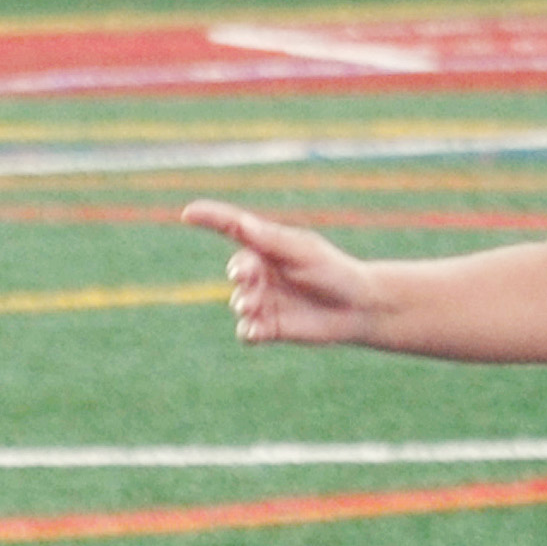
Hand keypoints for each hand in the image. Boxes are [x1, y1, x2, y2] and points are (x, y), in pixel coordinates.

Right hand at [181, 200, 381, 345]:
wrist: (358, 307)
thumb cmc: (334, 271)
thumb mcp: (304, 251)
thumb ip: (271, 240)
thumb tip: (240, 222)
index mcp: (268, 246)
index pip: (233, 228)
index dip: (210, 219)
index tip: (188, 213)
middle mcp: (262, 272)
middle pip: (238, 270)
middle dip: (240, 272)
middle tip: (245, 276)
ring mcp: (264, 300)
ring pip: (240, 302)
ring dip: (244, 302)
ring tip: (253, 304)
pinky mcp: (270, 327)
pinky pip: (247, 331)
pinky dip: (248, 331)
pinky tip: (255, 330)